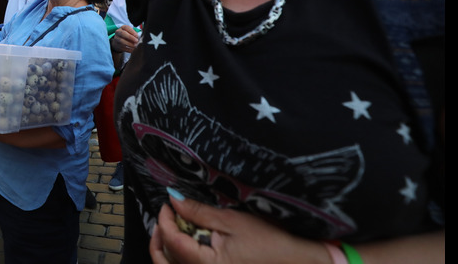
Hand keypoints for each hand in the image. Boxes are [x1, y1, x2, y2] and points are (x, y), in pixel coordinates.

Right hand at [111, 25, 139, 53]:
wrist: (118, 42)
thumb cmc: (127, 36)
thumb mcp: (130, 32)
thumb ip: (134, 34)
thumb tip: (138, 38)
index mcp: (122, 28)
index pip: (126, 27)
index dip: (132, 31)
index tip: (137, 35)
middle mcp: (118, 33)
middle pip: (122, 33)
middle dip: (130, 37)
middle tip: (136, 41)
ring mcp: (116, 40)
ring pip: (123, 42)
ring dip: (130, 44)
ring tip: (135, 45)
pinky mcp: (117, 46)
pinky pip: (124, 48)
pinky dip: (129, 49)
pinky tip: (133, 48)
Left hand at [150, 196, 326, 263]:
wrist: (298, 262)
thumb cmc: (272, 243)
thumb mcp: (233, 222)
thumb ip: (199, 212)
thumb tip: (174, 200)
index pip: (172, 242)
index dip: (164, 220)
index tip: (166, 204)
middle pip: (165, 261)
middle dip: (159, 237)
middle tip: (164, 217)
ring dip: (166, 249)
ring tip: (169, 230)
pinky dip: (180, 258)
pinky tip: (186, 243)